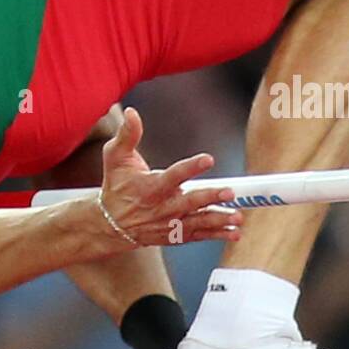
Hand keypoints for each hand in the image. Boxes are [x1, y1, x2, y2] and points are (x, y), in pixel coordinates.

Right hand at [96, 107, 241, 246]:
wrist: (111, 224)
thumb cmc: (116, 186)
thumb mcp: (115, 158)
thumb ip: (127, 135)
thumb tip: (131, 112)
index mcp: (150, 186)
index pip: (173, 175)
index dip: (191, 167)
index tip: (208, 159)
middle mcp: (162, 207)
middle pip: (190, 202)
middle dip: (210, 198)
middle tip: (229, 192)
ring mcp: (170, 223)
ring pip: (197, 222)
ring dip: (218, 220)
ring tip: (238, 218)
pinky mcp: (175, 235)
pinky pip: (198, 235)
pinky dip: (216, 235)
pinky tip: (234, 232)